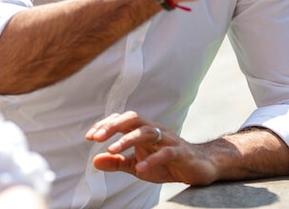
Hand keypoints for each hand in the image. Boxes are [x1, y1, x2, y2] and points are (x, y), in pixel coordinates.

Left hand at [86, 111, 218, 184]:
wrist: (199, 168)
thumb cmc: (166, 164)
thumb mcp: (137, 165)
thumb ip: (117, 162)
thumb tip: (94, 160)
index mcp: (143, 131)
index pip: (121, 121)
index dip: (104, 125)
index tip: (89, 136)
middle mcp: (155, 130)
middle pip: (132, 119)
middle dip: (112, 126)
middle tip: (95, 138)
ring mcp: (168, 139)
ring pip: (147, 132)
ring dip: (127, 140)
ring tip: (112, 150)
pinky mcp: (181, 153)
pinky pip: (166, 152)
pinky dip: (152, 159)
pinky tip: (140, 169)